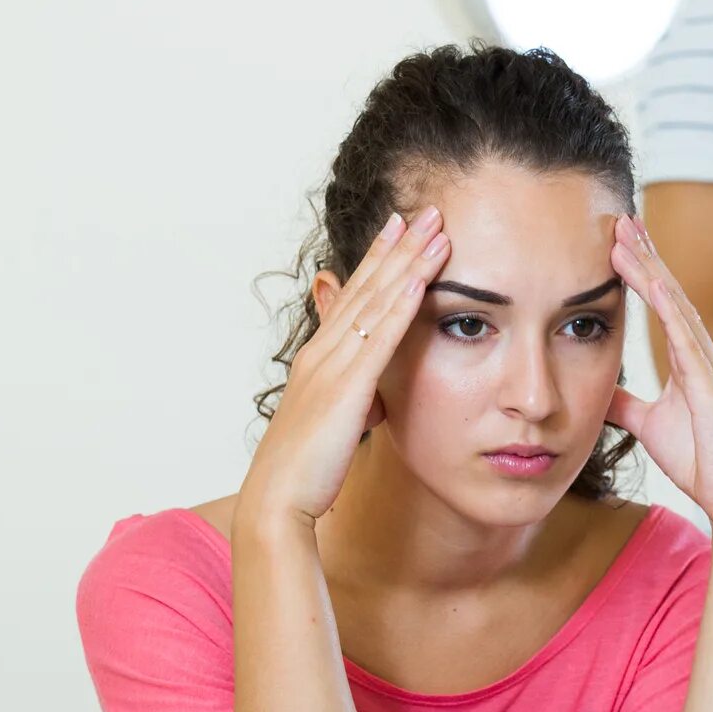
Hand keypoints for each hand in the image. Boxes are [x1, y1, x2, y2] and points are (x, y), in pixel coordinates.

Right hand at [241, 208, 450, 527]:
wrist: (279, 501)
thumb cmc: (307, 471)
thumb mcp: (336, 425)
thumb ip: (355, 403)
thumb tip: (373, 400)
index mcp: (320, 360)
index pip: (353, 299)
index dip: (376, 262)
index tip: (397, 230)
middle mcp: (323, 353)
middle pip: (365, 287)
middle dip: (396, 247)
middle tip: (421, 210)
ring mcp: (333, 367)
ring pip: (376, 301)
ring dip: (407, 262)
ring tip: (434, 228)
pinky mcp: (348, 387)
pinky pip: (381, 337)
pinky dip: (402, 304)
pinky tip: (422, 278)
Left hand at [609, 215, 712, 536]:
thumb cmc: (701, 460)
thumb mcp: (649, 423)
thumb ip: (625, 402)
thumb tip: (594, 388)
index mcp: (692, 358)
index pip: (662, 302)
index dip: (641, 268)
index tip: (617, 237)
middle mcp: (704, 353)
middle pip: (670, 290)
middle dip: (645, 253)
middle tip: (620, 216)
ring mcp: (710, 366)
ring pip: (676, 305)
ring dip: (650, 269)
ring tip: (625, 236)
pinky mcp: (711, 387)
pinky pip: (688, 339)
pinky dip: (670, 308)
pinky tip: (654, 282)